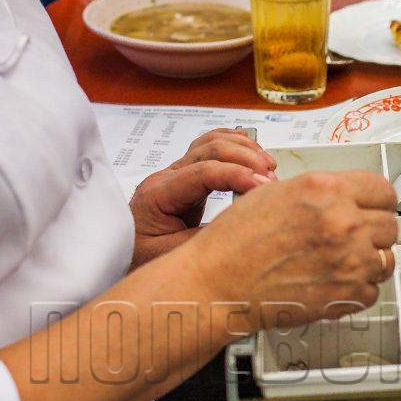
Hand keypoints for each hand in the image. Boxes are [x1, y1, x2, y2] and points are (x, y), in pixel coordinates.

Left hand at [130, 129, 277, 268]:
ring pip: (212, 142)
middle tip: (271, 180)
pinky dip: (234, 143)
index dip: (236, 175)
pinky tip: (252, 148)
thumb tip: (242, 222)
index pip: (202, 173)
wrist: (129, 256)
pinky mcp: (188, 177)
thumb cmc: (144, 257)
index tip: (263, 187)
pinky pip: (210, 147)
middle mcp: (166, 177)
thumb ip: (205, 238)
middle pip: (210, 150)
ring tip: (268, 167)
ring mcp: (176, 173)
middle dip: (246, 159)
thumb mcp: (173, 256)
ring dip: (244, 149)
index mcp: (158, 195)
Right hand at [187, 170, 397, 329]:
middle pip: (390, 224)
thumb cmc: (236, 240)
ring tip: (343, 262)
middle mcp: (343, 222)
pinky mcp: (346, 295)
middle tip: (353, 238)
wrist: (216, 283)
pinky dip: (358, 290)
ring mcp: (349, 260)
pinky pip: (373, 290)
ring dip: (369, 261)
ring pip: (386, 259)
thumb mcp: (278, 192)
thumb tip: (351, 195)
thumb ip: (323, 190)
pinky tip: (334, 282)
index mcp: (328, 190)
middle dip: (373, 231)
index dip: (378, 200)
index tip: (374, 208)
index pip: (383, 190)